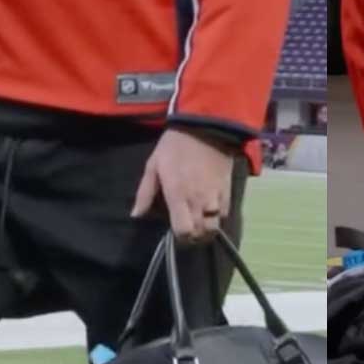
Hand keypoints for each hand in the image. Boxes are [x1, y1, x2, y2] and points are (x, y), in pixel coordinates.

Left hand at [131, 127, 234, 244]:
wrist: (205, 126)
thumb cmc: (174, 146)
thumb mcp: (153, 165)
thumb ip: (145, 193)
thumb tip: (136, 215)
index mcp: (178, 196)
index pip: (183, 231)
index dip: (180, 237)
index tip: (177, 233)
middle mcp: (198, 201)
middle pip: (200, 233)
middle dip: (193, 236)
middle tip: (188, 229)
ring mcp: (215, 196)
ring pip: (214, 227)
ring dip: (206, 229)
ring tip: (200, 224)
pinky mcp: (227, 190)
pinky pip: (225, 213)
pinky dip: (218, 217)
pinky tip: (211, 211)